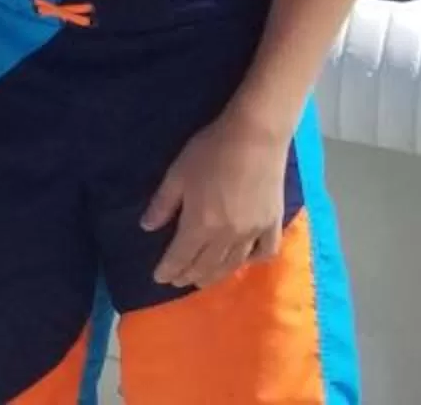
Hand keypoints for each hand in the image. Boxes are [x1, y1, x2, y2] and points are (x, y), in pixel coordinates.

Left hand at [142, 112, 291, 289]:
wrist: (255, 137)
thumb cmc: (210, 151)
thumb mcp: (177, 175)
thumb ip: (163, 204)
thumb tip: (146, 227)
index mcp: (201, 224)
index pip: (181, 256)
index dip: (169, 269)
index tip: (159, 279)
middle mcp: (228, 235)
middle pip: (206, 264)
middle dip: (189, 276)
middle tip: (177, 282)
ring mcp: (254, 232)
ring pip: (233, 264)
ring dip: (215, 275)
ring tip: (202, 281)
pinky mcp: (273, 223)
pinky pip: (265, 252)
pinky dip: (252, 262)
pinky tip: (242, 262)